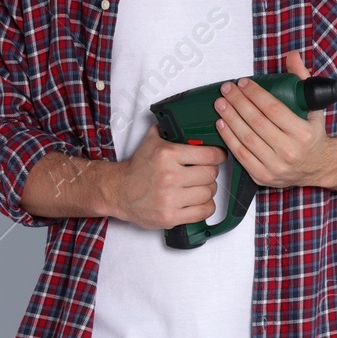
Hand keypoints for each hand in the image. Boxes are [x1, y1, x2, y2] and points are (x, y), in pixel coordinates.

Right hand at [110, 123, 225, 228]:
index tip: (218, 156)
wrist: (118, 191)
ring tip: (199, 187)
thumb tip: (185, 121)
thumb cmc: (137, 169)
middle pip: (211, 174)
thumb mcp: (150, 142)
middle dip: (210, 173)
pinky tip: (198, 202)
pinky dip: (205, 207)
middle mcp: (170, 176)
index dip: (218, 155)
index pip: (209, 155)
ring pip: (209, 193)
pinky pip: (203, 211)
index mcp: (168, 155)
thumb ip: (168, 130)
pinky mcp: (171, 216)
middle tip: (204, 172)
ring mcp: (170, 198)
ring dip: (208, 190)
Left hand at [213, 50, 333, 188]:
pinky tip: (222, 124)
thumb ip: (302, 80)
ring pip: (246, 138)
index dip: (254, 94)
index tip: (242, 83)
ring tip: (220, 104)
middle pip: (256, 122)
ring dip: (230, 118)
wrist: (317, 168)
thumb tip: (293, 56)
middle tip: (226, 90)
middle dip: (237, 103)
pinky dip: (228, 138)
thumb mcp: (313, 108)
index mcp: (304, 133)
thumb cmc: (312, 137)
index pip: (273, 109)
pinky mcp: (263, 176)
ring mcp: (276, 166)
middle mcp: (290, 151)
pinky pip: (241, 155)